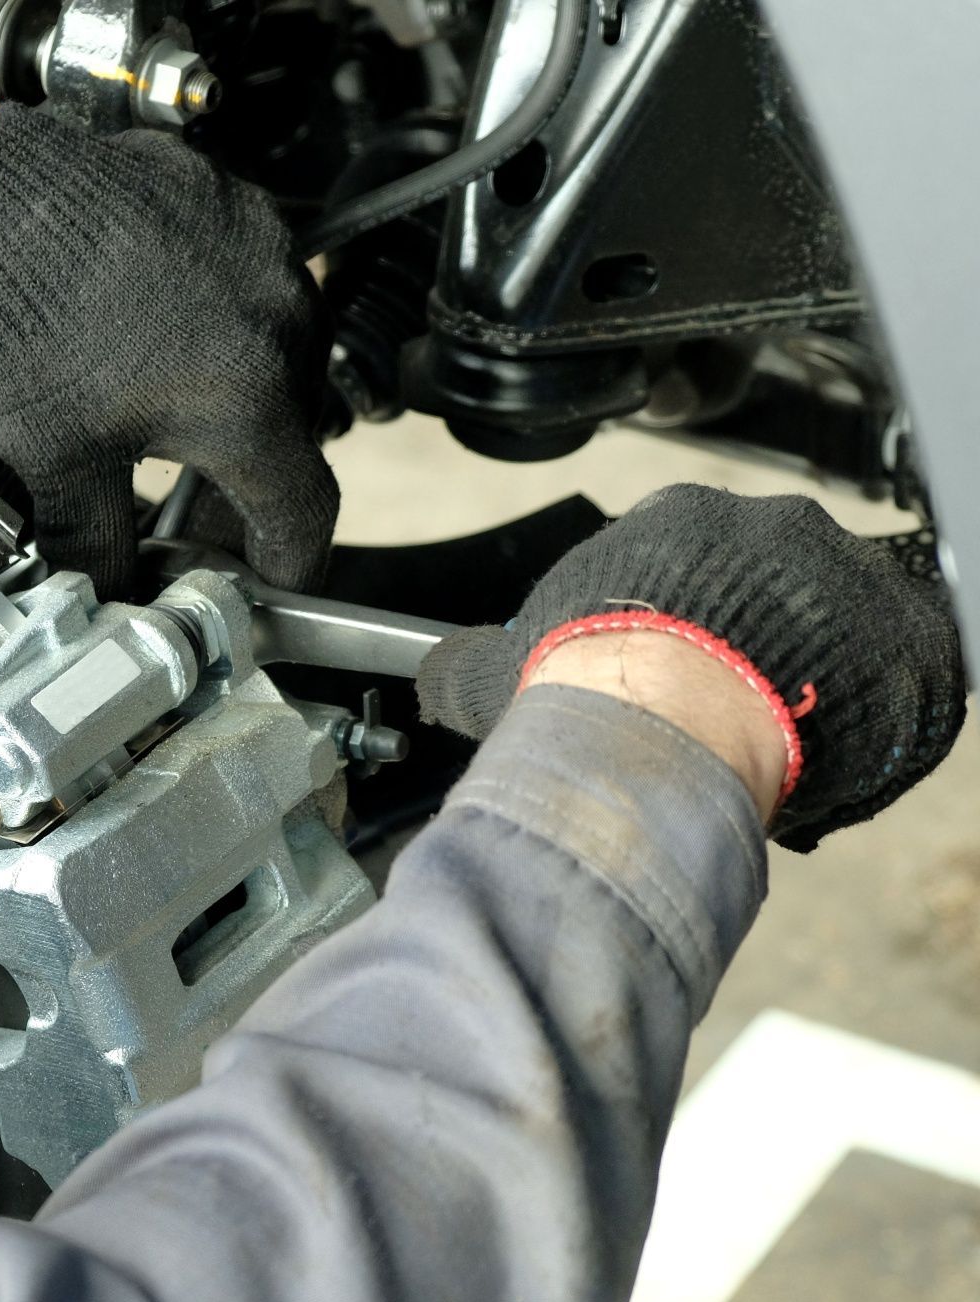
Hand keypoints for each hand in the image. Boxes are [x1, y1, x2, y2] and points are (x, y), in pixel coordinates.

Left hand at [0, 103, 337, 597]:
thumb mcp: (53, 457)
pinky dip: (224, 325)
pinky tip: (163, 332)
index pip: (305, 512)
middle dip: (249, 479)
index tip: (272, 576)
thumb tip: (108, 592)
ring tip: (172, 412)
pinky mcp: (242, 208)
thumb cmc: (20, 313)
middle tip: (198, 507)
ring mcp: (268, 256)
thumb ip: (94, 543)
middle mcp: (281, 325)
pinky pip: (257, 286)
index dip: (289, 560)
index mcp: (249, 400)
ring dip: (242, 397)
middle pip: (293, 434)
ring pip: (281, 356)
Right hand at [415, 484, 967, 849]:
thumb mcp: (502, 672)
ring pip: (836, 617)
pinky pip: (906, 656)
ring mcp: (839, 565)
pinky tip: (839, 744)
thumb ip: (470, 662)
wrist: (674, 727)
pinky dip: (883, 700)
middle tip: (727, 710)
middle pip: (766, 582)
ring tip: (781, 736)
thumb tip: (434, 674)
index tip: (674, 671)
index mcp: (673, 518)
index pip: (685, 561)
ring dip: (817, 669)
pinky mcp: (906, 621)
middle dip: (752, 641)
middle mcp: (763, 523)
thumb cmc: (588, 691)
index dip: (680, 622)